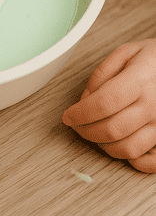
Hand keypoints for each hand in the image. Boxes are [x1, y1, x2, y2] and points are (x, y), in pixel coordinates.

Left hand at [62, 39, 155, 172]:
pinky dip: (131, 160)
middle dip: (86, 131)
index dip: (80, 113)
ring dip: (104, 145)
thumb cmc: (155, 59)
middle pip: (111, 129)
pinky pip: (149, 162)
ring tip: (96, 133)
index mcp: (140, 80)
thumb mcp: (127, 52)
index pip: (103, 103)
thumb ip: (102, 74)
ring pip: (127, 149)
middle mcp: (153, 105)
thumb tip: (84, 99)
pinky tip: (121, 145)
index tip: (68, 116)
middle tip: (77, 125)